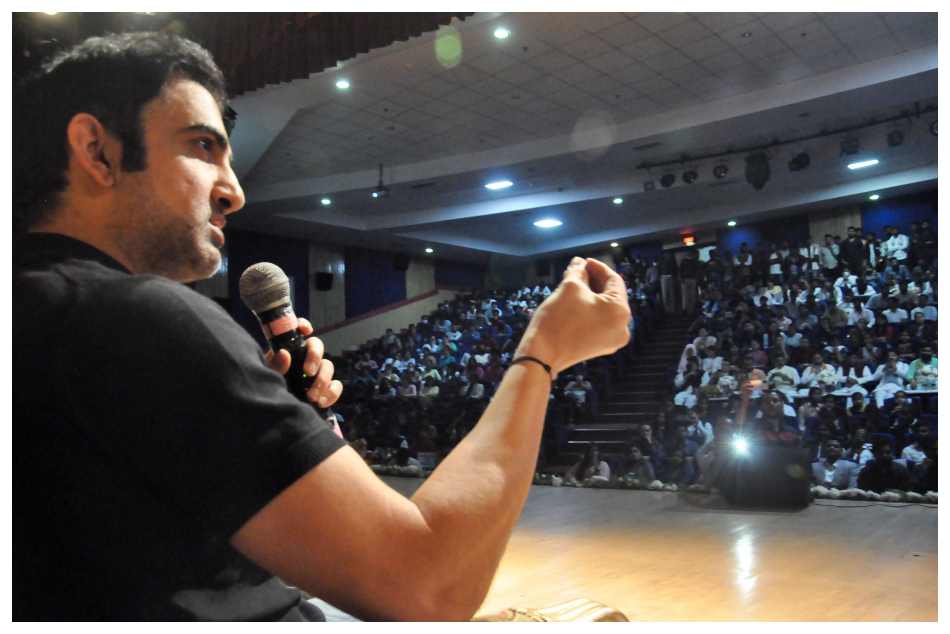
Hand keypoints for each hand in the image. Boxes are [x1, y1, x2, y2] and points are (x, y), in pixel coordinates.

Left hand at [265, 317, 342, 407]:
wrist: (275, 419)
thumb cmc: (268, 394)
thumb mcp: (267, 379)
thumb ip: (274, 366)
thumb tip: (284, 353)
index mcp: (288, 352)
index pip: (298, 332)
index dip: (303, 326)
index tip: (305, 331)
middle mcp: (304, 359)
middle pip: (317, 346)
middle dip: (315, 356)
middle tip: (308, 372)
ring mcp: (316, 374)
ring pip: (328, 366)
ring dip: (322, 380)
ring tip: (311, 396)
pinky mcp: (325, 389)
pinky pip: (336, 386)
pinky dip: (332, 393)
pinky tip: (321, 402)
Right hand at [515, 257, 630, 374]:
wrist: (542, 355)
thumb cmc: (557, 320)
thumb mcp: (569, 287)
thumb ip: (578, 271)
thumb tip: (579, 263)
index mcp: (620, 311)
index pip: (614, 280)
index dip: (598, 267)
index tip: (584, 262)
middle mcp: (622, 327)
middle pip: (611, 295)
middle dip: (594, 281)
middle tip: (579, 271)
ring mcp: (613, 340)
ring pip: (605, 308)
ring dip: (591, 295)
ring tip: (575, 285)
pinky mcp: (601, 346)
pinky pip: (600, 321)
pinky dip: (591, 310)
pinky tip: (577, 302)